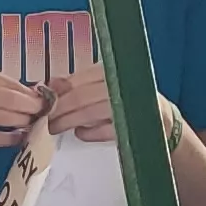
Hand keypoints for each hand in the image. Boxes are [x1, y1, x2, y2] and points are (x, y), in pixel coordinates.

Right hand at [0, 69, 42, 162]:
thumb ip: (3, 90)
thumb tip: (37, 94)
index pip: (11, 83)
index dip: (32, 93)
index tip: (46, 100)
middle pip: (11, 98)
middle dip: (32, 107)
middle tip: (44, 114)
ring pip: (4, 117)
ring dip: (23, 123)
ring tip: (32, 125)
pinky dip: (11, 138)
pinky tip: (18, 138)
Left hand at [45, 75, 173, 146]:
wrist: (162, 121)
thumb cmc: (125, 102)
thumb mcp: (101, 88)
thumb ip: (77, 86)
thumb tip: (49, 84)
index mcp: (111, 70)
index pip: (77, 81)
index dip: (57, 94)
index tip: (43, 104)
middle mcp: (121, 83)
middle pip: (81, 96)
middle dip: (59, 110)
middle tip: (46, 120)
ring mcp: (130, 103)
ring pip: (91, 112)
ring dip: (70, 122)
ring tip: (55, 128)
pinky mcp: (136, 123)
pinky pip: (107, 130)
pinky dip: (91, 133)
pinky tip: (81, 134)